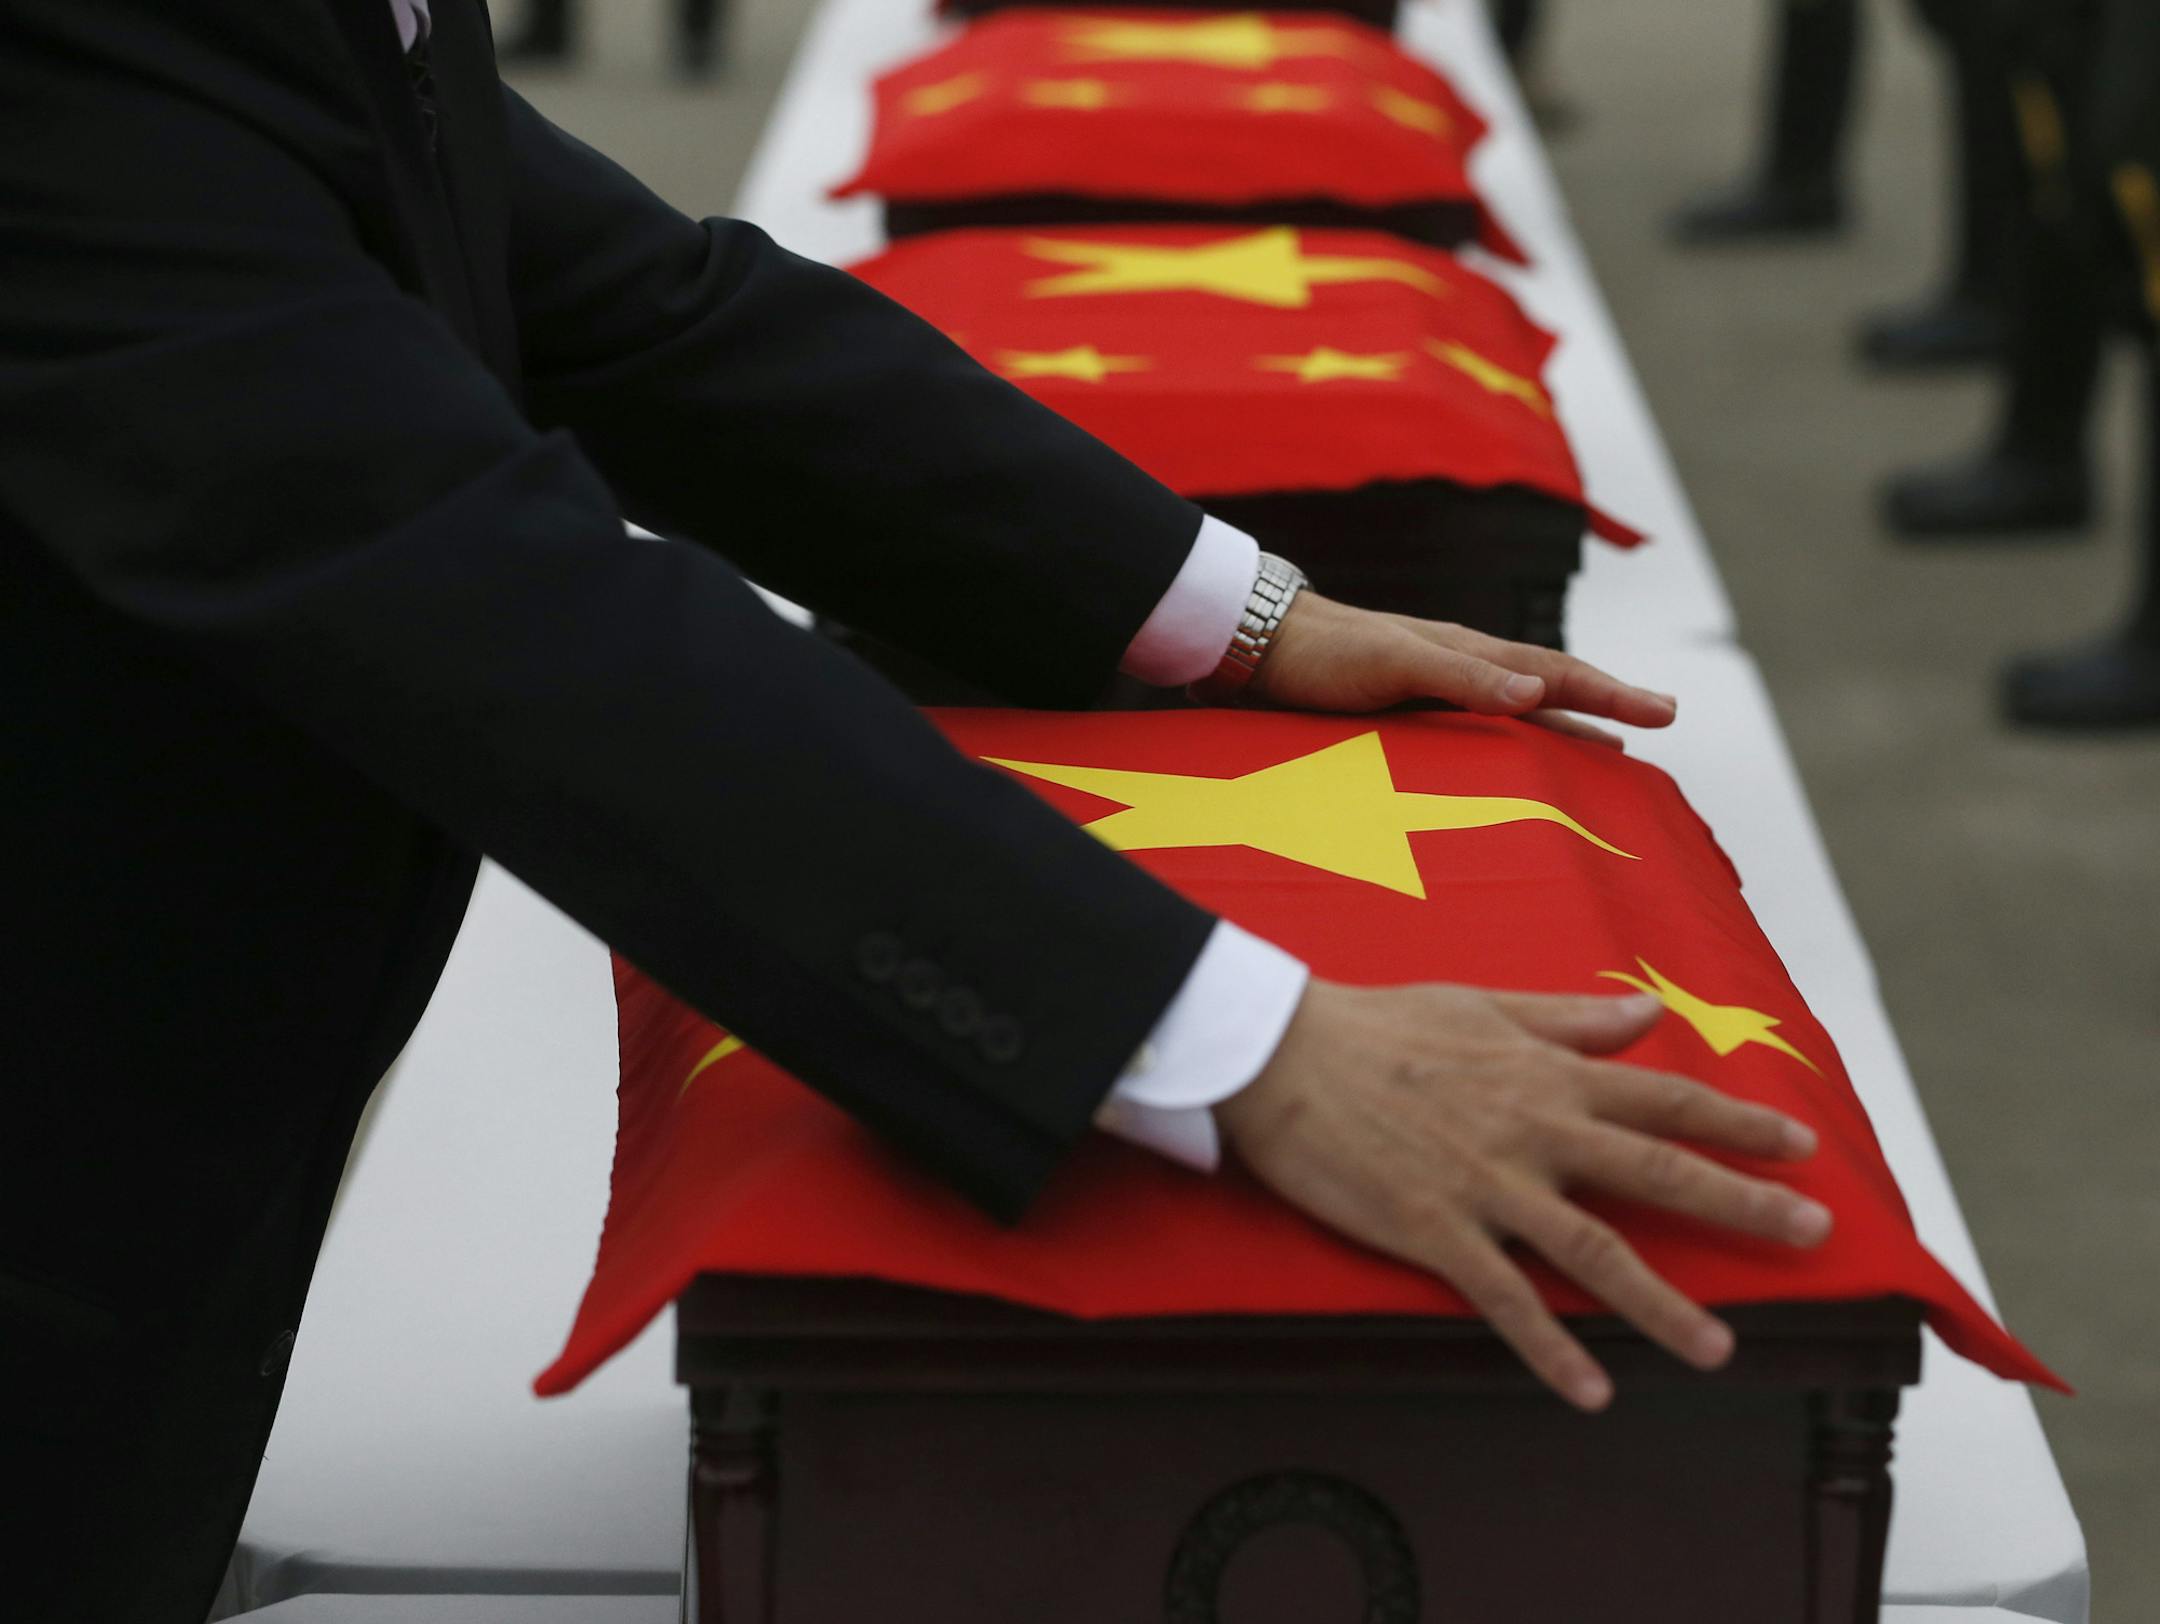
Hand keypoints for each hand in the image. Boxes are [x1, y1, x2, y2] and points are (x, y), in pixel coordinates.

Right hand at [1216, 980, 1830, 1410]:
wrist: (1281, 1052)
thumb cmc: (1378, 1022)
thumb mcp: (1482, 1004)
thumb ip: (1568, 1018)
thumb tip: (1646, 1014)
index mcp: (1546, 1073)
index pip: (1663, 1100)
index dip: (1737, 1123)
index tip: (1800, 1145)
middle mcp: (1534, 1129)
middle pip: (1657, 1172)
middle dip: (1743, 1204)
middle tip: (1813, 1235)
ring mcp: (1488, 1184)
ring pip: (1595, 1251)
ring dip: (1664, 1303)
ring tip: (1720, 1349)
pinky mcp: (1435, 1230)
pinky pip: (1506, 1300)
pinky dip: (1551, 1349)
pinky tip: (1592, 1390)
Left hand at [1245, 591, 1677, 748]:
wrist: (1255, 647)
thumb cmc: (1323, 653)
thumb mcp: (1394, 662)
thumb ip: (1462, 676)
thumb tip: (1537, 690)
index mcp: (1468, 653)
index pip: (1556, 673)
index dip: (1612, 694)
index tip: (1665, 714)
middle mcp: (1459, 671)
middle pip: (1546, 692)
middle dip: (1601, 710)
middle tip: (1654, 728)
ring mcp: (1432, 693)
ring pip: (1514, 714)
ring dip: (1560, 731)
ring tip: (1603, 753)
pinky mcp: (1401, 716)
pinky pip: (1475, 736)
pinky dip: (1508, 750)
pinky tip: (1508, 771)